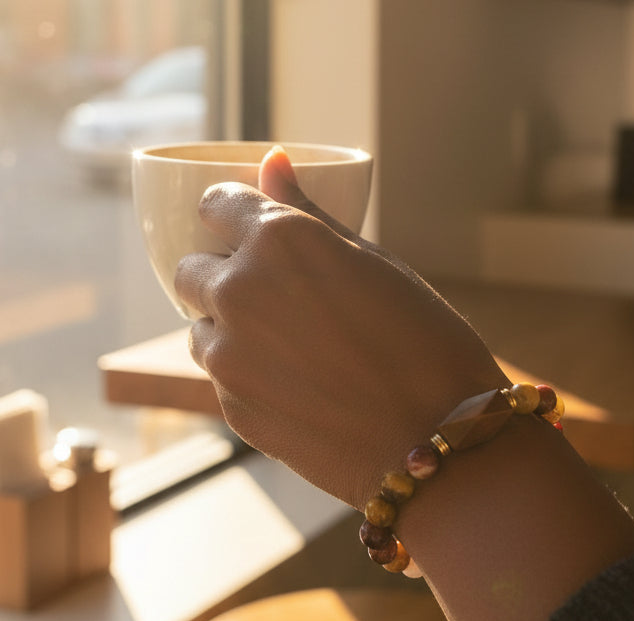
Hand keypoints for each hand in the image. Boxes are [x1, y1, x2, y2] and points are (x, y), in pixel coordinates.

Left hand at [174, 146, 507, 508]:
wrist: (436, 438)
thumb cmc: (422, 341)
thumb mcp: (373, 262)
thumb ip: (308, 212)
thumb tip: (270, 160)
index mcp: (279, 238)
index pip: (214, 203)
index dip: (231, 214)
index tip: (245, 229)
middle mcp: (239, 289)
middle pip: (189, 269)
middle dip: (220, 275)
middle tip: (272, 298)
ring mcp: (228, 355)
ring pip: (199, 327)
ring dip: (227, 328)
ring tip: (289, 349)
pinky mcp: (231, 407)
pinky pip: (221, 376)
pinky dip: (245, 374)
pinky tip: (297, 387)